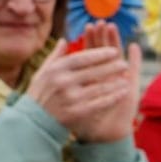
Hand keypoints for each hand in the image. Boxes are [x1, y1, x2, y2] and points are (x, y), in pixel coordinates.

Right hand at [27, 24, 137, 141]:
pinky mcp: (77, 112)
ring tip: (127, 78)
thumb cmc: (40, 93)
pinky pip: (100, 103)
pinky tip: (123, 93)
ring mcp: (71, 98)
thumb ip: (55, 56)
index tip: (114, 51)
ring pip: (99, 87)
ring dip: (115, 83)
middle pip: (93, 71)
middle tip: (124, 63)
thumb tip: (64, 40)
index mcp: (55, 70)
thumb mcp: (42, 73)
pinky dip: (113, 97)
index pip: (81, 58)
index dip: (99, 53)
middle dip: (111, 67)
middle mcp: (63, 82)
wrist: (34, 121)